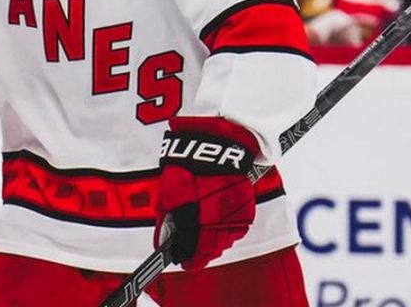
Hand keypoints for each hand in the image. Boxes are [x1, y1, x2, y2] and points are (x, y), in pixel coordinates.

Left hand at [154, 116, 259, 270]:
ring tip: (202, 235)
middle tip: (191, 253)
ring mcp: (236, 216)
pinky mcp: (247, 211)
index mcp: (199, 217)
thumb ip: (168, 221)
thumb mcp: (169, 194)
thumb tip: (163, 243)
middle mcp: (221, 220)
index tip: (183, 262)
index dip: (188, 259)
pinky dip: (225, 229)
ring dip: (213, 242)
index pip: (195, 250)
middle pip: (212, 249)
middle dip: (200, 252)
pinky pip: (235, 229)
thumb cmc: (188, 167)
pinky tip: (215, 222)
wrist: (216, 147)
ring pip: (224, 241)